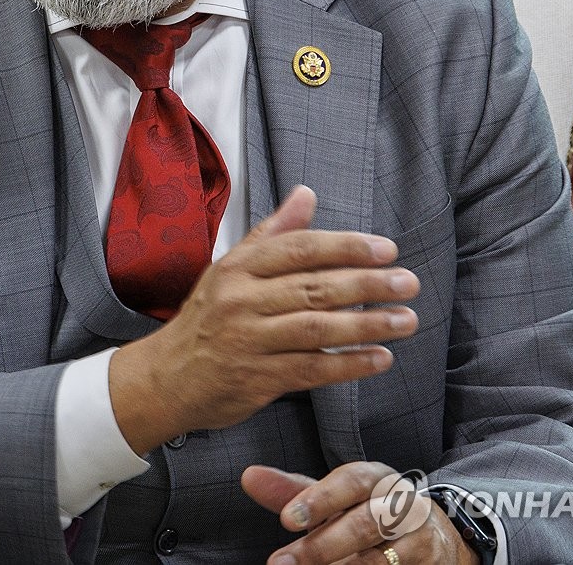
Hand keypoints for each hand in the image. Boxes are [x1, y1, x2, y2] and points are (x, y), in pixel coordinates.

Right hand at [108, 186, 419, 453]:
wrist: (165, 376)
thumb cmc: (207, 317)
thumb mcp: (230, 267)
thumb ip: (273, 233)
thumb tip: (306, 194)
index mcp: (239, 267)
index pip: (299, 249)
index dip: (345, 247)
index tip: (386, 249)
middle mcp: (242, 300)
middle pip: (314, 288)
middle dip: (367, 284)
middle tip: (407, 283)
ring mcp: (248, 340)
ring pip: (316, 328)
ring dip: (367, 324)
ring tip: (405, 320)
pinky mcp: (256, 379)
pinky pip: (311, 369)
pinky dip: (348, 363)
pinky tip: (380, 358)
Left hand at [241, 461, 479, 564]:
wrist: (434, 535)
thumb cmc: (369, 510)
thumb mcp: (336, 498)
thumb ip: (294, 491)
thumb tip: (248, 476)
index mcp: (377, 478)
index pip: (351, 481)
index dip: (320, 499)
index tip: (286, 520)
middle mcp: (402, 505)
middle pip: (365, 523)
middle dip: (322, 546)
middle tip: (282, 564)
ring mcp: (420, 539)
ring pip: (381, 558)